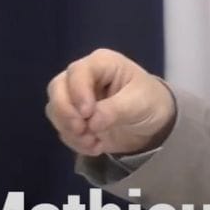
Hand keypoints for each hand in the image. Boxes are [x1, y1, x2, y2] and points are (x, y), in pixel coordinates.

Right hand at [45, 48, 174, 155]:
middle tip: (82, 130)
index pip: (77, 72)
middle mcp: (83, 77)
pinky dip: (75, 141)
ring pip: (55, 110)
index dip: (77, 92)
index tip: (87, 113)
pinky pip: (62, 129)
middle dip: (65, 112)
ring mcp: (75, 98)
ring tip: (94, 142)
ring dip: (70, 130)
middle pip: (57, 88)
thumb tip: (91, 122)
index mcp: (101, 64)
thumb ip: (115, 110)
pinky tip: (96, 146)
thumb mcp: (139, 102)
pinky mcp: (74, 118)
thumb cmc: (150, 101)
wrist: (154, 123)